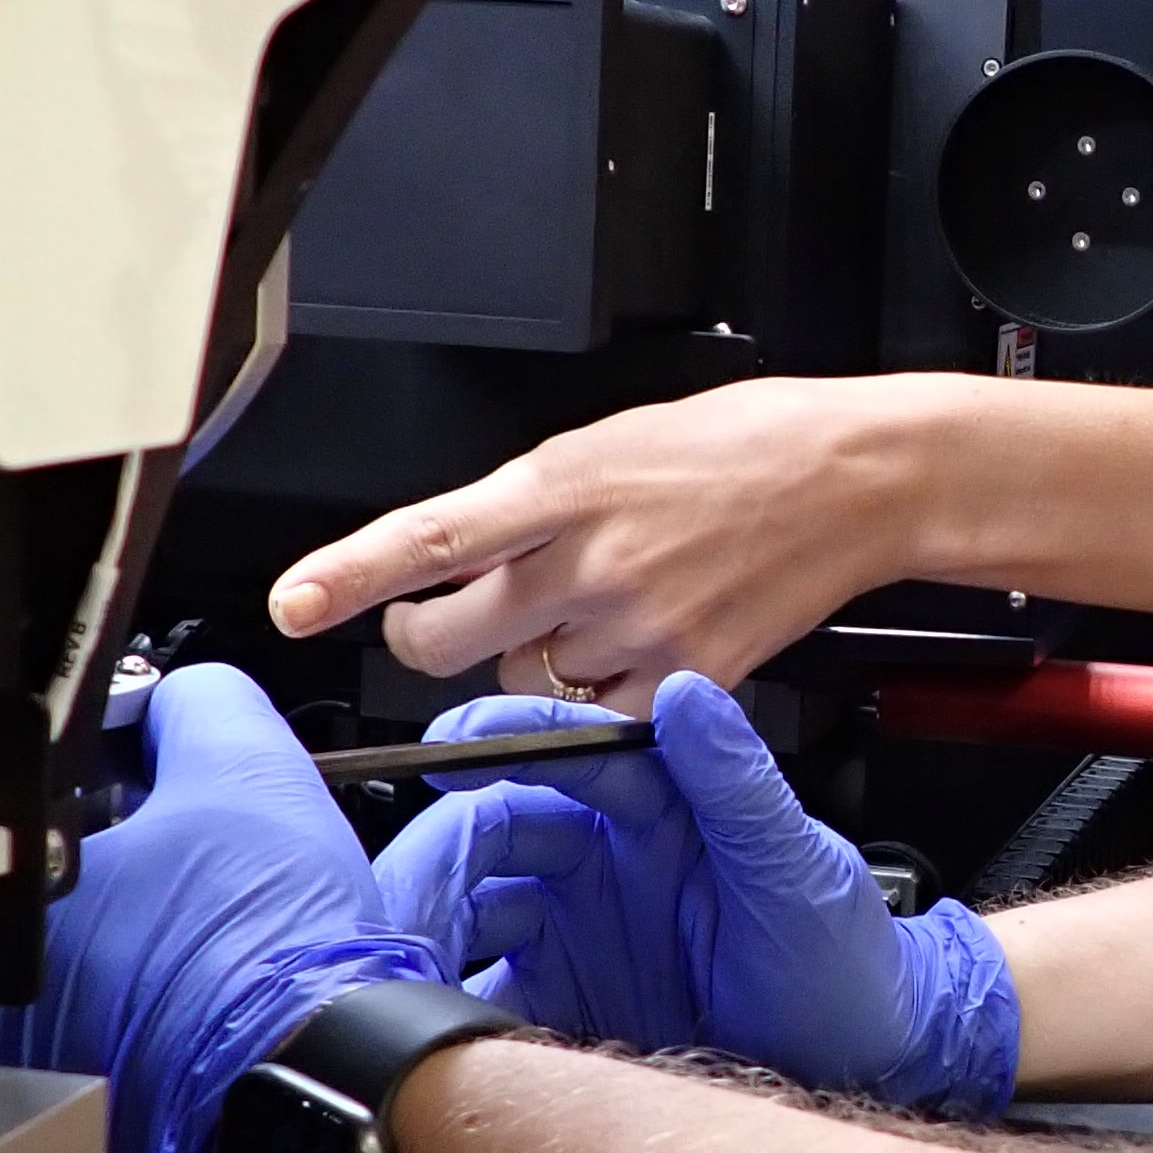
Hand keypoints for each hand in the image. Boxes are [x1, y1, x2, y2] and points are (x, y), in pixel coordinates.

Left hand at [264, 377, 975, 706]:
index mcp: (562, 486)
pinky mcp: (687, 677)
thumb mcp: (612, 442)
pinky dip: (607, 688)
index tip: (294, 605)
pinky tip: (646, 638)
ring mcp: (637, 627)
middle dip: (429, 635)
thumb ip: (530, 502)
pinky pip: (602, 710)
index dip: (348, 575)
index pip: (430, 537)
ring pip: (523, 681)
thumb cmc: (744, 444)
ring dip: (536, 660)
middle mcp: (589, 562)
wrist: (858, 477)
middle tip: (448, 618)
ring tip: (601, 606)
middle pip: (447, 640)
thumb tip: (466, 553)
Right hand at [371, 676, 1018, 1115]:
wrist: (866, 1060)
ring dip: (431, 926)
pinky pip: (483, 993)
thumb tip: (688, 696)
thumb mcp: (798, 868)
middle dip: (441, 850)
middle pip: (494, 833)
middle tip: (407, 887)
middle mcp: (603, 862)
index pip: (565, 754)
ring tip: (407, 954)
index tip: (448, 747)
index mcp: (657, 808)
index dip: (502, 743)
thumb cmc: (846, 957)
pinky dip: (447, 1002)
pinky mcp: (561, 1003)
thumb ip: (739, 783)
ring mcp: (576, 932)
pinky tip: (432, 1017)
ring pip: (473, 909)